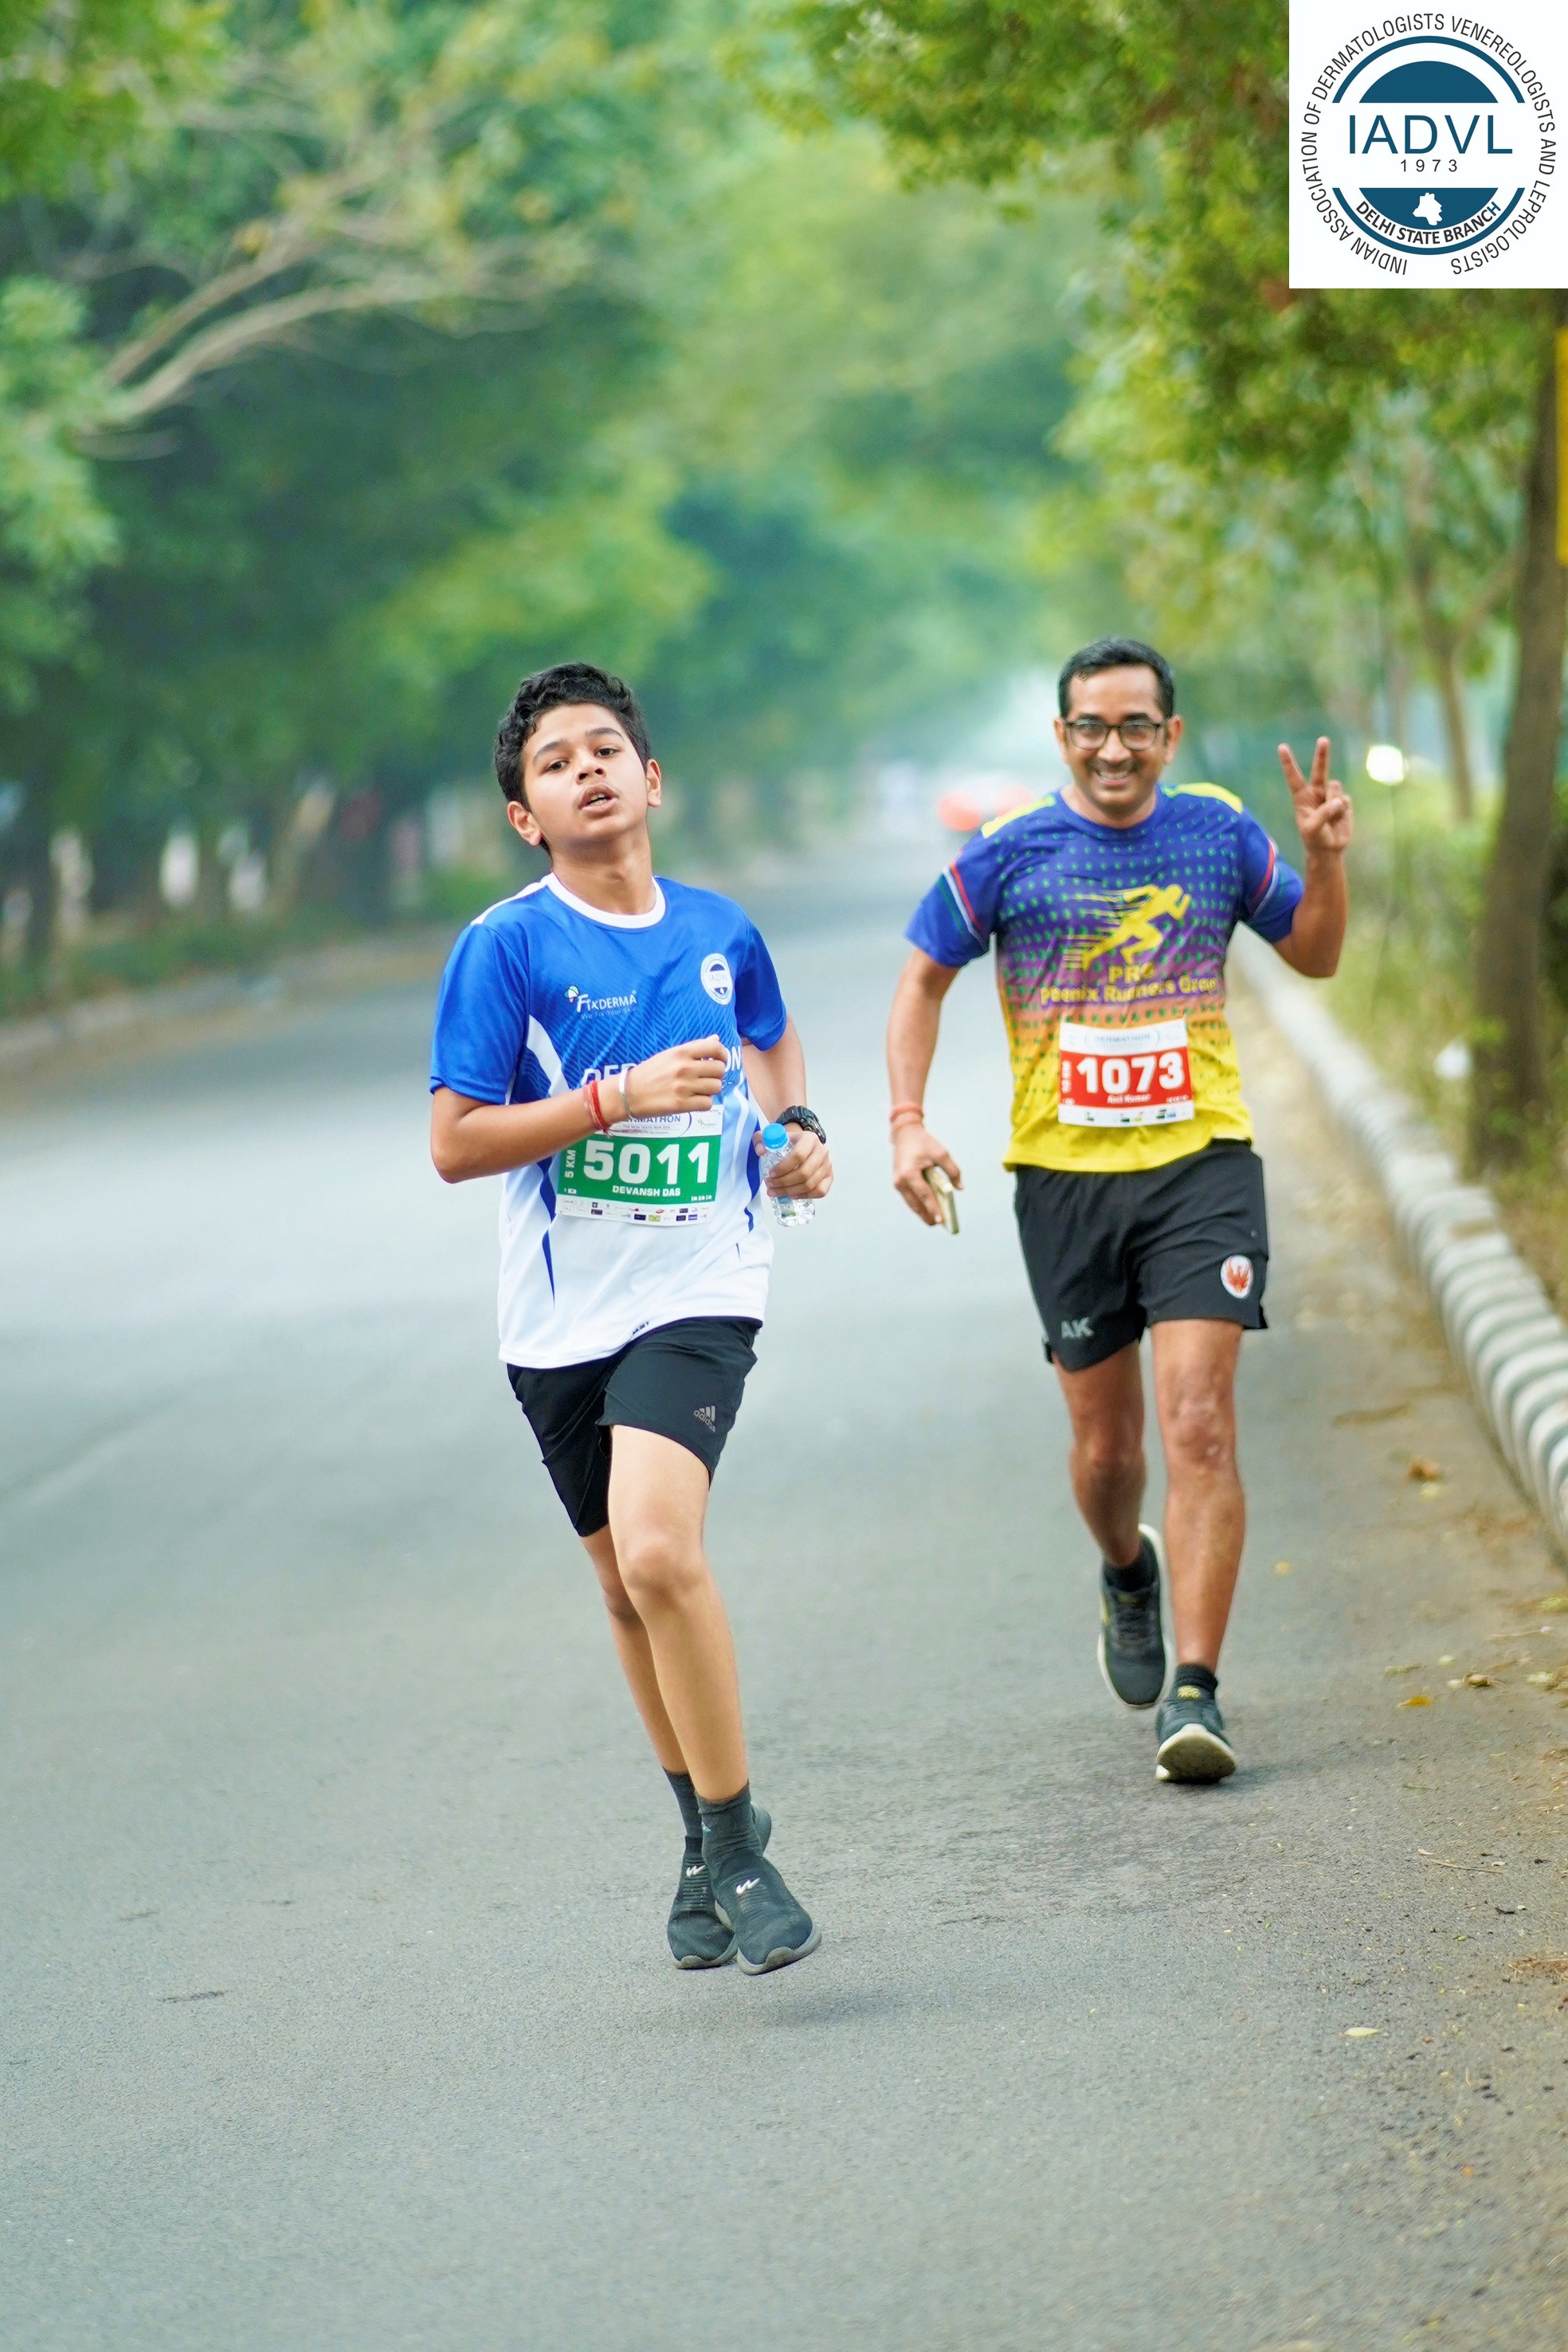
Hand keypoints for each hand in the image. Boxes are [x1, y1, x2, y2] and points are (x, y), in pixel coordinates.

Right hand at [623, 1036, 726, 1116]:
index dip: (723, 1055)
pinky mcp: (681, 1104)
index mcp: (681, 1052)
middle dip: (716, 1075)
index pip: (715, 1049)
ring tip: (699, 1090)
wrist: (628, 1093)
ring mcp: (683, 1087)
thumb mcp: (670, 1054)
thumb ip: (694, 1048)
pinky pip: (707, 1103)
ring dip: (710, 1090)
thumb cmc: (650, 1072)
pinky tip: (693, 1100)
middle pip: (719, 1070)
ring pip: (716, 1087)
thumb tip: (716, 1039)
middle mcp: (684, 1068)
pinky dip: (703, 1103)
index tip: (719, 1061)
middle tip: (706, 1078)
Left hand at [754, 1123, 833, 1199]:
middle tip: (770, 1185)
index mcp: (809, 1138)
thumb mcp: (770, 1136)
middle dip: (784, 1182)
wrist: (800, 1144)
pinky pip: (820, 1191)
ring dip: (791, 1191)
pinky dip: (805, 1196)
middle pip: (804, 1173)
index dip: (783, 1168)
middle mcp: (822, 1151)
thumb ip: (761, 1139)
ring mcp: (827, 1165)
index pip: (798, 1155)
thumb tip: (761, 1151)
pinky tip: (792, 1195)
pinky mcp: (830, 1176)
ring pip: (810, 1184)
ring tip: (775, 1192)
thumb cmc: (785, 1142)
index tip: (770, 1174)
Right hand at [892, 1121, 962, 1226]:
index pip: (924, 1195)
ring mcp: (897, 1183)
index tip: (941, 1221)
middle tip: (939, 1225)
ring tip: (934, 1221)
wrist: (905, 1134)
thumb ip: (952, 1170)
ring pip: (911, 1203)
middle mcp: (900, 1181)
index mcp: (909, 1173)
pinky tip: (927, 1210)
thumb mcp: (941, 1153)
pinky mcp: (899, 1183)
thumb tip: (960, 1188)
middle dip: (927, 1215)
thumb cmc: (923, 1143)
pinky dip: (919, 1204)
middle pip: (915, 1204)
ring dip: (922, 1212)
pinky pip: (910, 1198)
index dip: (933, 1209)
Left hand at [1277, 736, 1352, 856]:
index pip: (1293, 778)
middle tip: (1323, 740)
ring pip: (1335, 787)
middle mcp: (1316, 793)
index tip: (1282, 747)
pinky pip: (1345, 799)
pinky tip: (1339, 818)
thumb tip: (1338, 801)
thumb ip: (1323, 813)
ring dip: (1334, 801)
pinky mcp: (1343, 802)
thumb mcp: (1312, 829)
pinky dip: (1342, 810)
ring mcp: (1330, 796)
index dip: (1288, 763)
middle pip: (1319, 770)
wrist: (1329, 849)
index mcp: (1301, 798)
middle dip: (1322, 755)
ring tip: (1331, 816)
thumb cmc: (1315, 839)